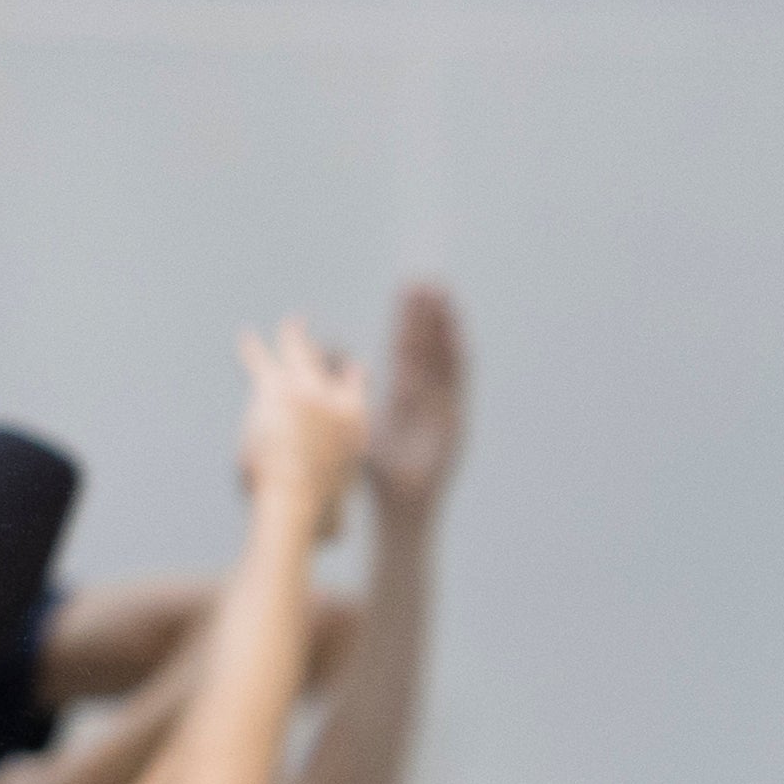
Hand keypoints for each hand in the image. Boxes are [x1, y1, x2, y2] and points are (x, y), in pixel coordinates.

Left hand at [240, 320, 372, 536]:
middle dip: (319, 348)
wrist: (298, 502)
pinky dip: (253, 350)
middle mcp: (336, 401)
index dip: (352, 375)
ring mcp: (306, 390)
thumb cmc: (314, 520)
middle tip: (311, 334)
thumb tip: (334, 538)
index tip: (351, 366)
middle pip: (327, 363)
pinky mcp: (275, 389)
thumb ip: (336, 524)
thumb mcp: (335, 525)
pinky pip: (262, 362)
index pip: (357, 385)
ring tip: (288, 326)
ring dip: (290, 338)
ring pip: (297, 353)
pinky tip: (246, 340)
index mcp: (356, 425)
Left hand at [363, 284, 468, 526]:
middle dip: (428, 314)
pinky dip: (460, 360)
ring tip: (443, 296)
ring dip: (445, 328)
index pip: (409, 347)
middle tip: (425, 279)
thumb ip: (345, 392)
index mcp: (406, 394)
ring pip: (446, 358)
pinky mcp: (456, 419)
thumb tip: (323, 361)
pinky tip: (459, 335)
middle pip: (430, 346)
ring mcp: (444, 405)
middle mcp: (427, 395)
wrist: (401, 504)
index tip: (408, 289)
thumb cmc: (377, 471)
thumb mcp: (356, 423)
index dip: (409, 319)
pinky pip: (460, 385)